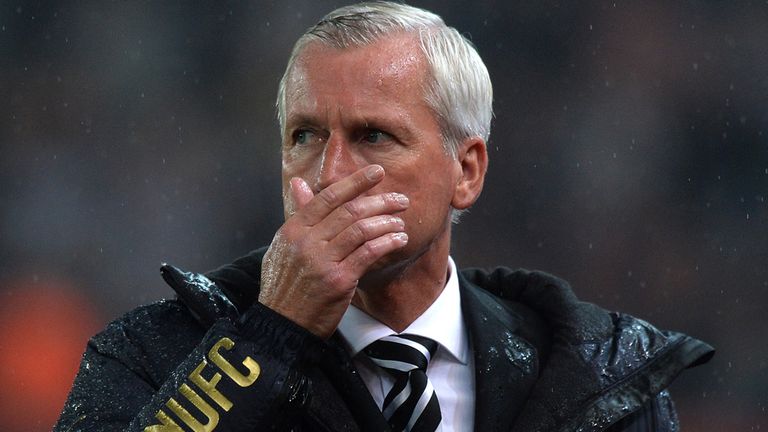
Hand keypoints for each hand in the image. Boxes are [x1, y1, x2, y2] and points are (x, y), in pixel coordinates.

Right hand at [258, 165, 409, 338]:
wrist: (282, 324)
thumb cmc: (284, 285)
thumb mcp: (283, 246)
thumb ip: (297, 214)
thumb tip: (299, 184)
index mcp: (294, 229)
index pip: (328, 197)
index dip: (355, 182)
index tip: (376, 173)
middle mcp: (307, 241)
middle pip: (350, 211)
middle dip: (380, 202)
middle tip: (400, 199)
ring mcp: (322, 261)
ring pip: (361, 230)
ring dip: (387, 223)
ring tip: (400, 222)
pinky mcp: (338, 280)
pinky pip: (368, 253)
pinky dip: (386, 243)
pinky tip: (398, 240)